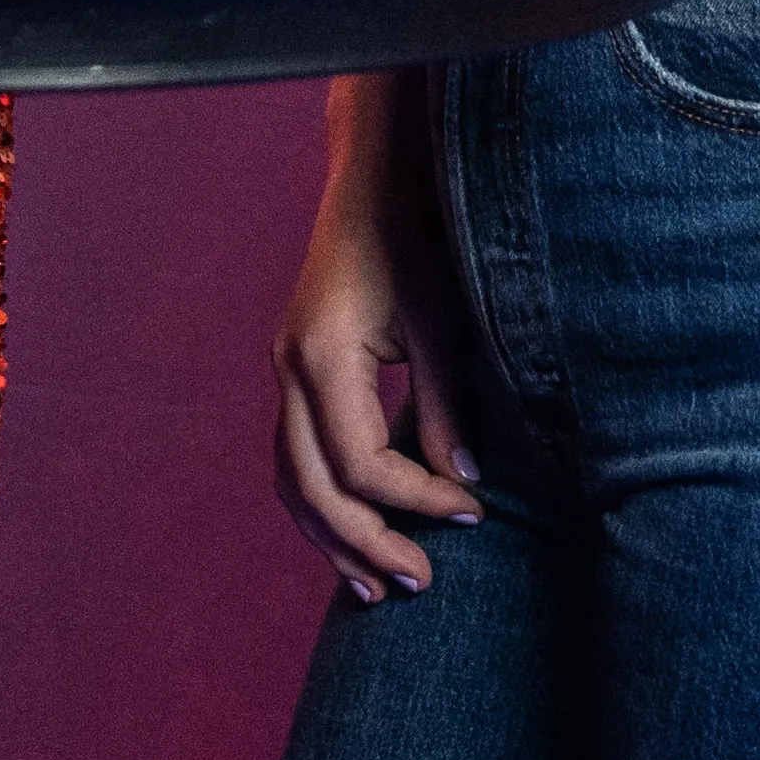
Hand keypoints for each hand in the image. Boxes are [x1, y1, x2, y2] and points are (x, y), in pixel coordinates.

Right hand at [273, 80, 481, 595]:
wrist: (376, 171)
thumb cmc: (416, 235)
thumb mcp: (442, 319)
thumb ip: (444, 405)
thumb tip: (462, 482)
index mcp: (323, 355)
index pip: (362, 463)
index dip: (418, 499)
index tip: (473, 515)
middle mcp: (290, 368)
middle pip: (313, 487)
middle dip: (365, 541)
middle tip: (420, 581)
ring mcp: (286, 370)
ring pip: (293, 480)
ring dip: (333, 536)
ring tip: (377, 587)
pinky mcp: (298, 368)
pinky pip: (295, 456)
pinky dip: (324, 501)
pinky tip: (358, 529)